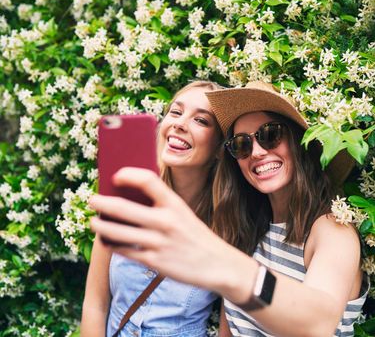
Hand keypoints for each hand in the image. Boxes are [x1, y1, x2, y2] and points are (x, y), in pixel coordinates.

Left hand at [89, 167, 238, 290]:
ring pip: (117, 232)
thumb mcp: (184, 214)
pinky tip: (106, 241)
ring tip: (93, 222)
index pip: (147, 180)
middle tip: (91, 200)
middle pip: (123, 207)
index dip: (128, 174)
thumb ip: (161, 207)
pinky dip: (112, 244)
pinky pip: (124, 251)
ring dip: (99, 226)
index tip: (115, 176)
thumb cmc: (196, 236)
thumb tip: (127, 198)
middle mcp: (166, 221)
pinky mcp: (154, 261)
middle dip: (101, 202)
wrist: (218, 264)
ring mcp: (159, 242)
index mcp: (175, 204)